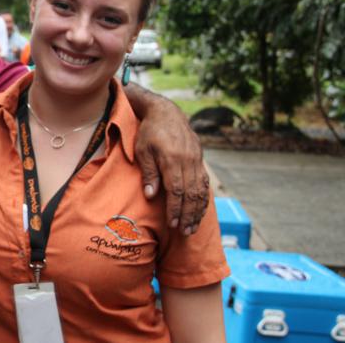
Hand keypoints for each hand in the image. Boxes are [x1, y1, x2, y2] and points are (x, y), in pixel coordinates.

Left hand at [135, 99, 208, 235]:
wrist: (166, 113)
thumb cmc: (149, 133)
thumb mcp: (142, 150)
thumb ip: (148, 173)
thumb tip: (151, 196)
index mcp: (172, 159)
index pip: (176, 190)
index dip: (175, 209)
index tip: (173, 224)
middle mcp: (188, 161)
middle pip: (191, 194)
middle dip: (188, 215)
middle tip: (184, 232)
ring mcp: (196, 160)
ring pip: (200, 190)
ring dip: (197, 210)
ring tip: (192, 228)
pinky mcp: (199, 160)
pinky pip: (204, 183)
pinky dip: (203, 199)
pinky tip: (199, 211)